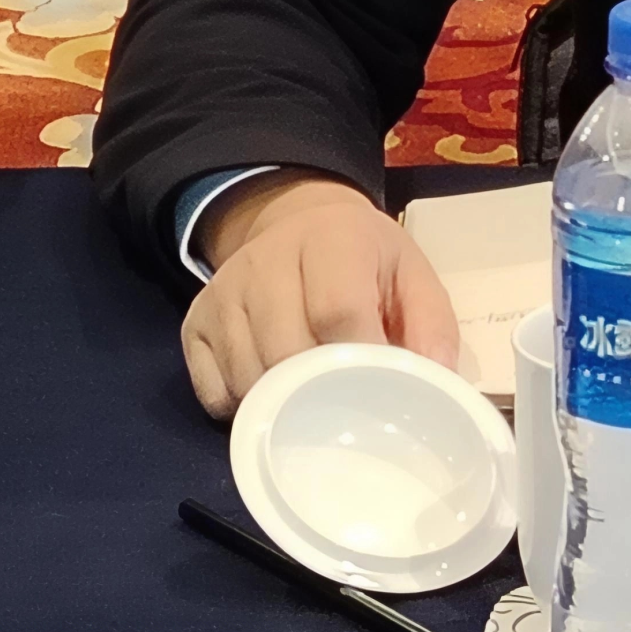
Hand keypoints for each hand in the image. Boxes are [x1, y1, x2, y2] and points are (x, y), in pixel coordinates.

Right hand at [181, 172, 459, 421]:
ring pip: (246, 378)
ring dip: (282, 407)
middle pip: (285, 351)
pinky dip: (244, 410)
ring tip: (313, 401)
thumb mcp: (410, 273)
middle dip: (321, 392)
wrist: (299, 222)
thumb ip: (431, 324)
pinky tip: (273, 397)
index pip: (337, 310)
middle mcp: (265, 261)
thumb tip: (437, 383)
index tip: (380, 393)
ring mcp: (222, 293)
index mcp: (331, 238)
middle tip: (348, 408)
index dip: (360, 360)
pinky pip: (212, 392)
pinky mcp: (193, 323)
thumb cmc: (365, 258)